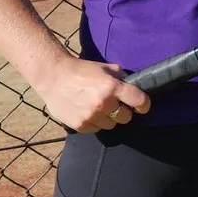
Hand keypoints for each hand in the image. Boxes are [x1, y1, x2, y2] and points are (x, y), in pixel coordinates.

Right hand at [33, 57, 150, 131]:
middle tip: (115, 105)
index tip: (142, 106)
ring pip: (111, 125)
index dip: (144, 105)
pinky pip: (96, 129)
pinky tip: (88, 111)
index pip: (139, 101)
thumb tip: (134, 87)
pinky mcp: (80, 125)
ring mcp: (91, 116)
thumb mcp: (106, 67)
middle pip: (126, 118)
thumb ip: (121, 77)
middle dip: (123, 111)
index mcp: (112, 87)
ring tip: (99, 107)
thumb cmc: (82, 70)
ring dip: (108, 118)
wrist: (53, 77)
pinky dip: (95, 123)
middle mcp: (104, 103)